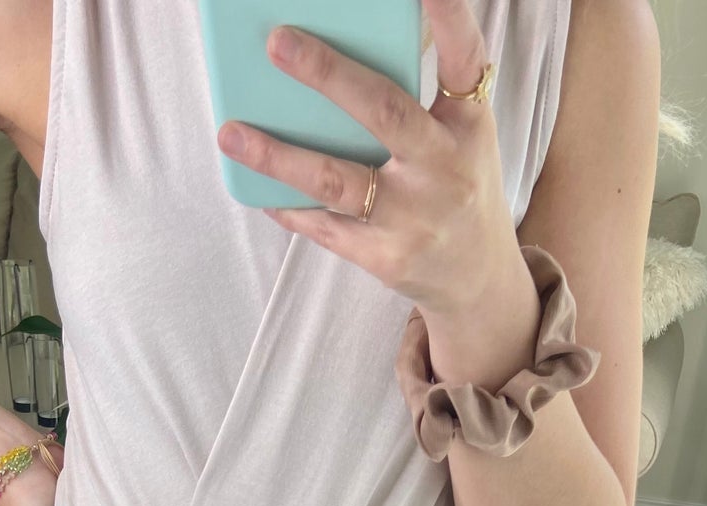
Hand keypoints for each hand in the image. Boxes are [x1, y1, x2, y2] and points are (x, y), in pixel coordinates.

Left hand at [215, 0, 517, 320]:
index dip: (448, 17)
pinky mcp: (385, 257)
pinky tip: (255, 186)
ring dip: (278, 156)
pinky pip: (323, 226)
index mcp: (467, 125)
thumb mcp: (459, 135)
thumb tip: (348, 47)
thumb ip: (421, 92)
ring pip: (336, 181)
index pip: (464, 59)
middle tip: (278, 43)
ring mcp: (414, 217)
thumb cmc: (456, 185)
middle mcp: (445, 168)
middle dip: (328, 75)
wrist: (475, 278)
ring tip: (231, 133)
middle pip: (385, 113)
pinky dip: (287, 205)